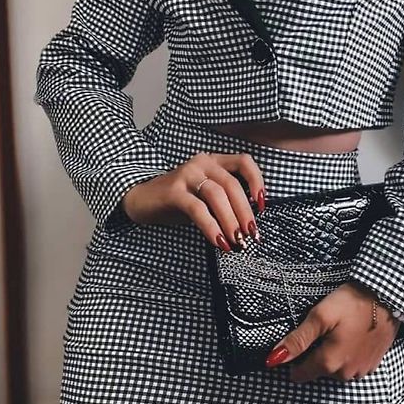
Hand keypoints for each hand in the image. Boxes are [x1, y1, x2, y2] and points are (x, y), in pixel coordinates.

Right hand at [121, 152, 265, 250]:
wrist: (141, 199)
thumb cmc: (178, 199)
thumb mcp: (205, 194)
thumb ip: (225, 201)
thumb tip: (249, 227)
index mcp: (214, 161)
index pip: (244, 162)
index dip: (257, 181)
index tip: (262, 205)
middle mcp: (202, 163)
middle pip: (232, 185)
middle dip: (245, 212)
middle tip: (252, 235)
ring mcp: (187, 175)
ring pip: (217, 195)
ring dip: (231, 221)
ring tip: (237, 241)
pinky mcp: (174, 192)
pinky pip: (198, 209)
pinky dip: (212, 227)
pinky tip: (218, 242)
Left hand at [265, 281, 400, 381]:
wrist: (388, 296)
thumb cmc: (353, 303)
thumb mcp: (320, 316)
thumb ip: (298, 340)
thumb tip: (273, 359)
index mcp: (329, 363)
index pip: (301, 374)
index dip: (293, 360)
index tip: (296, 343)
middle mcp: (346, 373)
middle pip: (319, 371)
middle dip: (316, 354)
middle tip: (322, 329)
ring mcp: (362, 370)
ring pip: (336, 369)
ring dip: (333, 355)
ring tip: (338, 331)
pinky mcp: (373, 363)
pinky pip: (352, 365)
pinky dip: (348, 354)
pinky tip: (351, 336)